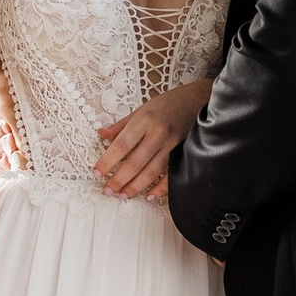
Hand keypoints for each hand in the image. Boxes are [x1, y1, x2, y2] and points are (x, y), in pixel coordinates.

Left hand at [95, 77, 210, 200]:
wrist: (198, 99)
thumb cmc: (168, 103)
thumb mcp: (142, 108)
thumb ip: (121, 124)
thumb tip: (101, 134)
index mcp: (144, 120)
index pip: (122, 144)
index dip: (108, 160)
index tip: (97, 172)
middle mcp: (158, 132)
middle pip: (135, 161)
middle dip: (119, 179)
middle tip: (108, 190)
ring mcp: (172, 143)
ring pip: (152, 170)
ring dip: (136, 186)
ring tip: (123, 195)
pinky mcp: (183, 152)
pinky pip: (171, 174)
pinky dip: (160, 188)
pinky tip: (149, 196)